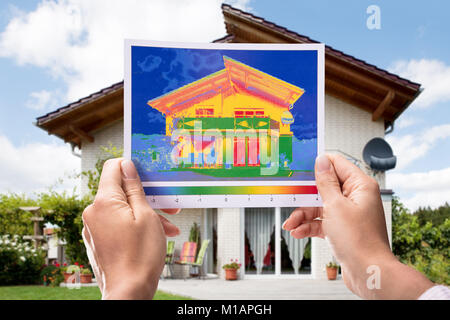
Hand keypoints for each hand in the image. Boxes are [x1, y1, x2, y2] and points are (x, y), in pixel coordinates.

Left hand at [81, 158, 179, 299]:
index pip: (112, 167)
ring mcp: (94, 228)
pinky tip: (155, 235)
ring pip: (122, 209)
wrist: (128, 292)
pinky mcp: (97, 241)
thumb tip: (127, 166)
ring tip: (168, 227)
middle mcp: (93, 212)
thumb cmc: (140, 256)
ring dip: (145, 214)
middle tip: (169, 204)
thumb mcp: (146, 215)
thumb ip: (135, 188)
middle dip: (147, 196)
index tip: (148, 171)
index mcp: (103, 202)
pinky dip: (135, 225)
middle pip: (120, 191)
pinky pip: (117, 224)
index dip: (131, 165)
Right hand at [283, 154, 432, 298]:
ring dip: (303, 215)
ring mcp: (349, 214)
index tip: (301, 166)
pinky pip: (322, 222)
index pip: (337, 164)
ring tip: (291, 224)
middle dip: (306, 195)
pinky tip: (298, 232)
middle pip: (325, 187)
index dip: (319, 164)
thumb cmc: (359, 240)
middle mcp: (356, 197)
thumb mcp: (335, 206)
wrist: (367, 272)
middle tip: (290, 195)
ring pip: (320, 207)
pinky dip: (309, 226)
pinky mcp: (342, 229)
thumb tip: (321, 162)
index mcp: (360, 186)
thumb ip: (326, 182)